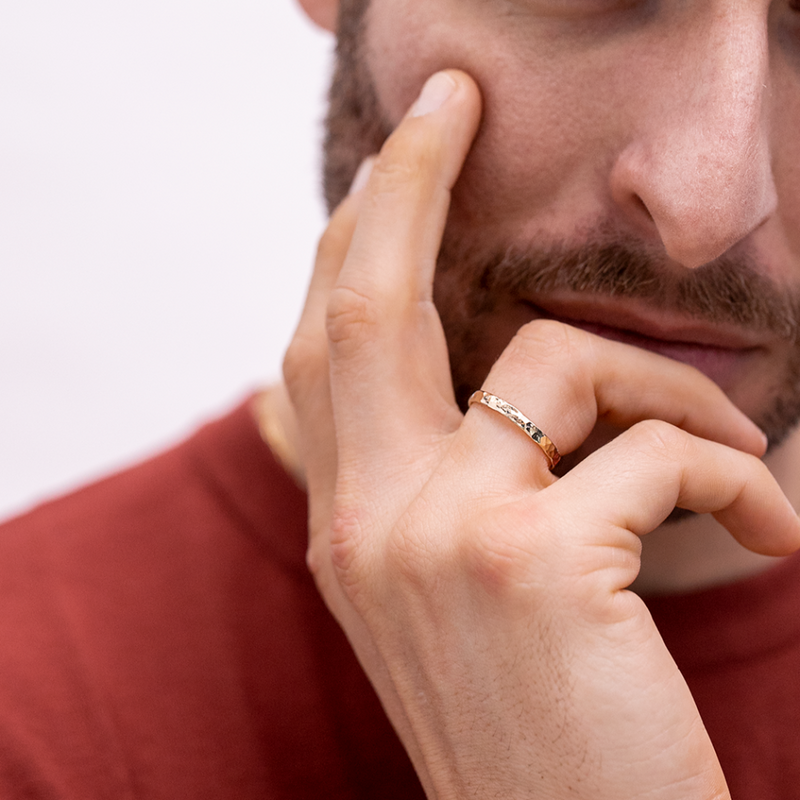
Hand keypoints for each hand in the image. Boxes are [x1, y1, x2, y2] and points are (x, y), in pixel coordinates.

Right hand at [283, 70, 799, 798]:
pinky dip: (737, 471)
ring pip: (560, 363)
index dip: (349, 244)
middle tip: (450, 101)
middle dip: (405, 184)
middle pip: (367, 305)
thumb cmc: (530, 718)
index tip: (388, 166)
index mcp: (347, 528)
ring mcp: (440, 536)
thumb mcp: (441, 592)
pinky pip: (661, 451)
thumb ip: (417, 483)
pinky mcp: (538, 562)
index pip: (322, 349)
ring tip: (739, 446)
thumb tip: (411, 388)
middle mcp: (368, 522)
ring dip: (673, 384)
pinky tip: (775, 527)